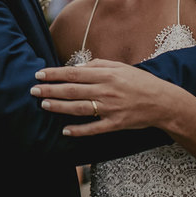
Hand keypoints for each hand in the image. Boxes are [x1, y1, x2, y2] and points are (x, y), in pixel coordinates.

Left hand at [30, 59, 183, 136]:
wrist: (163, 102)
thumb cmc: (140, 82)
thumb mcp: (120, 67)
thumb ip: (97, 66)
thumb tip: (75, 68)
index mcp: (107, 74)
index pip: (74, 73)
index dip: (55, 74)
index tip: (39, 74)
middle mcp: (106, 90)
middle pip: (73, 90)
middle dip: (51, 90)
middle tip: (33, 90)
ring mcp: (111, 108)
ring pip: (79, 108)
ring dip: (59, 107)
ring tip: (44, 105)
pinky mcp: (116, 124)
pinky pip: (94, 128)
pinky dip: (79, 130)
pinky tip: (65, 130)